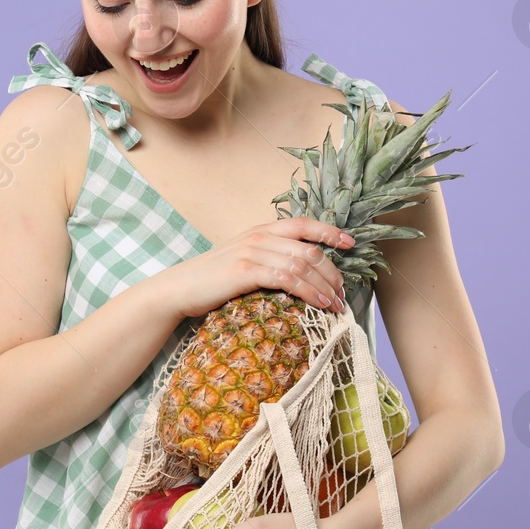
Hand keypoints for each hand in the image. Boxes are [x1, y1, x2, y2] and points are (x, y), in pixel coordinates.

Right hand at [158, 217, 354, 318]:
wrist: (178, 289)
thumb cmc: (211, 281)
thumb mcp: (242, 261)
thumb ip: (267, 259)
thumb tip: (299, 274)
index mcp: (260, 231)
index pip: (302, 223)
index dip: (329, 231)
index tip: (351, 243)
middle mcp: (258, 237)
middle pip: (309, 250)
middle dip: (332, 273)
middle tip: (342, 294)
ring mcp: (251, 253)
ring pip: (302, 265)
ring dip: (324, 286)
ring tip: (335, 304)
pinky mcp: (245, 272)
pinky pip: (287, 279)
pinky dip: (308, 292)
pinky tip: (318, 303)